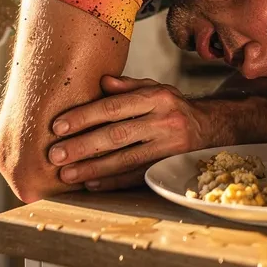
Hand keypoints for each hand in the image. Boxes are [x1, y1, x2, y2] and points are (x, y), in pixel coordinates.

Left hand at [48, 75, 213, 190]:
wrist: (210, 130)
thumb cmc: (172, 108)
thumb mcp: (156, 89)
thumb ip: (128, 86)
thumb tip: (101, 81)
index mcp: (157, 98)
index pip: (114, 107)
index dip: (84, 117)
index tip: (58, 126)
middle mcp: (164, 122)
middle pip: (117, 135)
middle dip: (82, 146)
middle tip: (55, 154)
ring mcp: (169, 148)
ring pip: (125, 160)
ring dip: (93, 169)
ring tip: (67, 174)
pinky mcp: (169, 168)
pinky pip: (136, 176)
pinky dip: (111, 182)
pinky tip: (90, 184)